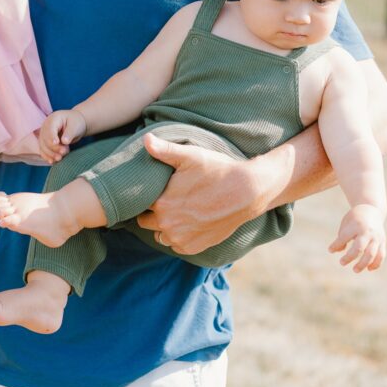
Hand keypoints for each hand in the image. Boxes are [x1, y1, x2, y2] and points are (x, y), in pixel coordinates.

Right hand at [38, 109, 86, 163]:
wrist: (74, 124)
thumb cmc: (75, 123)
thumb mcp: (75, 126)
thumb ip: (70, 133)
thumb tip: (64, 142)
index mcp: (53, 119)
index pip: (50, 129)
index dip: (52, 137)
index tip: (57, 143)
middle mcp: (45, 127)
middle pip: (45, 139)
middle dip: (54, 148)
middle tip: (64, 152)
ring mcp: (44, 135)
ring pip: (43, 147)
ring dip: (50, 154)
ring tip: (60, 158)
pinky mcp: (45, 143)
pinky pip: (44, 151)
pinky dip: (47, 157)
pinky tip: (53, 162)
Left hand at [136, 132, 259, 253]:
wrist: (246, 192)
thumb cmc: (217, 171)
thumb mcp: (190, 156)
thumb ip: (164, 150)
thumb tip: (146, 139)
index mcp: (161, 203)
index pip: (139, 203)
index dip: (146, 196)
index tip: (155, 189)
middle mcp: (167, 225)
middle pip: (145, 222)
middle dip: (152, 212)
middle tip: (167, 200)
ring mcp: (180, 239)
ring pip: (160, 235)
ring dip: (164, 226)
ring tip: (177, 211)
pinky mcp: (194, 248)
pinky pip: (176, 245)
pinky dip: (180, 236)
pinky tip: (189, 222)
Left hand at [328, 204, 385, 271]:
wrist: (372, 210)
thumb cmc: (355, 218)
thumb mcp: (346, 223)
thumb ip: (342, 237)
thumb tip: (338, 251)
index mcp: (356, 225)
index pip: (344, 237)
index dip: (336, 245)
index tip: (330, 250)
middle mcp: (367, 232)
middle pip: (359, 248)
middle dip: (350, 257)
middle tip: (341, 263)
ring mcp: (377, 237)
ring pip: (372, 254)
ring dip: (363, 264)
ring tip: (355, 270)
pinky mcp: (383, 242)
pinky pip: (381, 255)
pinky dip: (376, 263)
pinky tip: (369, 269)